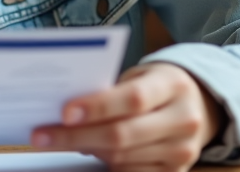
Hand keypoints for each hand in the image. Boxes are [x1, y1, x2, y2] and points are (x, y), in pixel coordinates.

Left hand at [30, 62, 222, 171]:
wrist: (198, 105)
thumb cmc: (156, 85)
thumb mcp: (141, 75)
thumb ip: (112, 90)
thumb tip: (67, 112)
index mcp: (173, 86)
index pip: (133, 98)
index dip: (97, 107)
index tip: (64, 112)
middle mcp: (183, 120)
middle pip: (123, 135)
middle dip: (76, 137)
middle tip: (40, 136)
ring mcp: (183, 151)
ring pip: (122, 158)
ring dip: (86, 150)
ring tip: (58, 140)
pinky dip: (105, 165)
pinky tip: (86, 152)